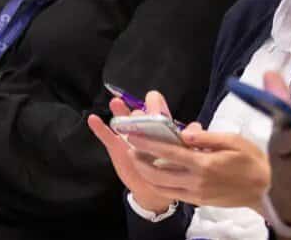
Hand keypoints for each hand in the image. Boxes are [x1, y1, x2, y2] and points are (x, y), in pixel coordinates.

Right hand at [87, 91, 180, 213]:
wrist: (156, 188)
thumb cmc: (170, 164)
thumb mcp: (182, 152)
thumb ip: (189, 139)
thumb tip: (196, 127)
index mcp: (158, 124)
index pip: (155, 104)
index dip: (155, 103)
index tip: (154, 108)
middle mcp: (142, 126)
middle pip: (138, 112)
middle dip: (139, 113)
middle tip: (139, 117)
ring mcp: (128, 136)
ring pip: (122, 120)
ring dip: (119, 111)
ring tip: (116, 104)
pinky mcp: (117, 147)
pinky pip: (107, 136)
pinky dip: (100, 128)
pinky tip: (94, 120)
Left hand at [104, 90, 271, 210]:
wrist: (266, 189)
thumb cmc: (251, 160)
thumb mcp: (232, 140)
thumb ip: (206, 137)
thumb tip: (184, 132)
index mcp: (204, 163)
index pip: (168, 152)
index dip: (147, 143)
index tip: (132, 135)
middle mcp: (196, 181)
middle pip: (157, 172)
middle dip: (139, 159)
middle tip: (130, 148)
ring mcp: (196, 193)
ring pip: (161, 186)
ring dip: (145, 173)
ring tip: (137, 160)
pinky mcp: (199, 201)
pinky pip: (173, 194)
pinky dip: (159, 184)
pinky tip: (154, 175)